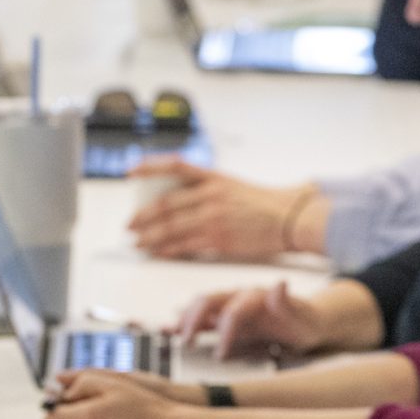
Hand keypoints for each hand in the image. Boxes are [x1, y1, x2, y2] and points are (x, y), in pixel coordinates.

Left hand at [129, 162, 320, 260]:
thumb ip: (206, 190)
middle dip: (142, 217)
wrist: (289, 219)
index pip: (175, 166)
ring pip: (171, 227)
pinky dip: (168, 249)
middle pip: (166, 204)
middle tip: (129, 225)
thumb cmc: (264, 204)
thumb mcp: (233, 186)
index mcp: (214, 177)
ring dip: (150, 236)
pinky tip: (158, 252)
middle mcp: (211, 195)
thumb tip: (177, 201)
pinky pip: (185, 245)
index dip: (149, 167)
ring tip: (137, 242)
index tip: (130, 171)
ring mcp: (214, 218)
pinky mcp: (219, 240)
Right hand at [173, 280, 334, 359]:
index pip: (233, 311)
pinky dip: (184, 321)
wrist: (308, 321)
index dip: (225, 332)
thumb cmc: (305, 322)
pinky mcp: (226, 317)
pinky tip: (169, 329)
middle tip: (187, 342)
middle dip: (194, 319)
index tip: (221, 355)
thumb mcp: (303, 317)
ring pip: (200, 306)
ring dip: (185, 318)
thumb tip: (279, 283)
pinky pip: (201, 317)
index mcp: (255, 296)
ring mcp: (230, 306)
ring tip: (170, 333)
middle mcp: (238, 297)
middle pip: (208, 301)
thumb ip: (287, 303)